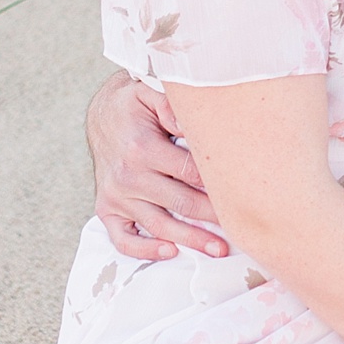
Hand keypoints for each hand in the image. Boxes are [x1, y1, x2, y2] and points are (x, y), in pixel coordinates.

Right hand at [85, 73, 226, 261]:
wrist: (102, 114)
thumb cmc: (134, 104)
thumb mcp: (150, 91)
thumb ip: (173, 105)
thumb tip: (192, 124)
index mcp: (142, 148)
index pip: (190, 172)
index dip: (217, 184)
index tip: (241, 192)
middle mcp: (127, 176)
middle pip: (181, 203)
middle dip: (214, 217)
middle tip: (241, 226)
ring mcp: (116, 196)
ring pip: (159, 225)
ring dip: (191, 239)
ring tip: (218, 249)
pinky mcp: (107, 209)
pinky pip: (122, 239)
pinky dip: (145, 251)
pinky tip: (170, 252)